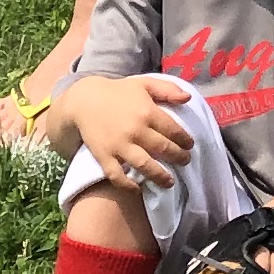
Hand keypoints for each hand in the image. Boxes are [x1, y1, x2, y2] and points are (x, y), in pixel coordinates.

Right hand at [47, 73, 195, 190]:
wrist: (84, 101)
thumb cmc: (118, 91)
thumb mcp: (144, 83)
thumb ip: (167, 89)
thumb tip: (188, 98)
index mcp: (147, 111)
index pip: (173, 130)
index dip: (185, 140)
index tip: (190, 145)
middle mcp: (135, 130)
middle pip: (163, 148)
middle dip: (178, 157)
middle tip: (185, 161)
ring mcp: (119, 145)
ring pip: (144, 165)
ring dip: (160, 176)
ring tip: (169, 182)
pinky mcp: (104, 156)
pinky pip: (117, 175)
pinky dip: (128, 185)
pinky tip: (137, 189)